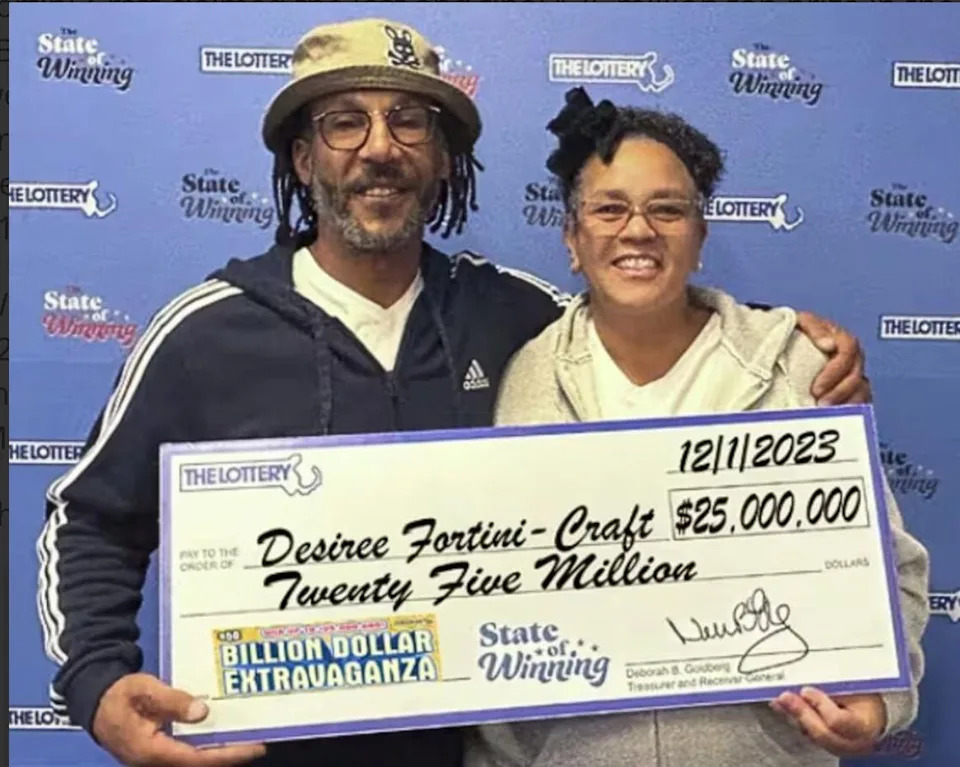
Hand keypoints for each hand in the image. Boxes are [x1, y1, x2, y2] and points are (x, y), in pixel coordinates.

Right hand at [92, 673, 265, 766]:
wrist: (96, 701)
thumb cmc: (119, 694)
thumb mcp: (144, 689)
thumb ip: (171, 700)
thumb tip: (202, 711)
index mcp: (150, 749)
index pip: (195, 758)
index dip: (225, 754)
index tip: (251, 747)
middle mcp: (156, 760)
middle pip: (199, 762)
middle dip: (230, 755)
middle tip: (258, 744)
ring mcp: (158, 758)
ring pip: (195, 759)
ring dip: (220, 751)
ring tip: (248, 739)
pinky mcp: (161, 751)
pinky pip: (189, 752)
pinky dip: (209, 745)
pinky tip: (224, 734)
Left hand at [770, 687, 885, 756]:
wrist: (875, 713)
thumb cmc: (868, 696)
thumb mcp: (856, 687)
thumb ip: (833, 685)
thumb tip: (809, 680)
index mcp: (865, 725)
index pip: (839, 721)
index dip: (820, 706)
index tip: (806, 690)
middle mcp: (854, 742)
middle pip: (823, 733)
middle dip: (801, 713)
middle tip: (785, 697)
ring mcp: (840, 747)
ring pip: (812, 736)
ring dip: (794, 717)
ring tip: (780, 701)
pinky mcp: (827, 745)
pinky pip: (808, 735)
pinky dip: (795, 720)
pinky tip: (783, 708)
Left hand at [795, 311, 870, 404]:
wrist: (788, 341)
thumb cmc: (794, 331)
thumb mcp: (800, 322)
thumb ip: (814, 328)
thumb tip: (828, 344)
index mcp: (841, 338)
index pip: (849, 349)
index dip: (835, 370)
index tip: (816, 387)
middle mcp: (851, 356)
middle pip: (856, 375)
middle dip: (839, 391)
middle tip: (820, 403)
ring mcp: (852, 373)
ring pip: (862, 390)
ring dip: (845, 403)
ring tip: (825, 412)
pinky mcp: (849, 389)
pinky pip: (859, 401)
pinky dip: (848, 409)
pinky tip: (834, 417)